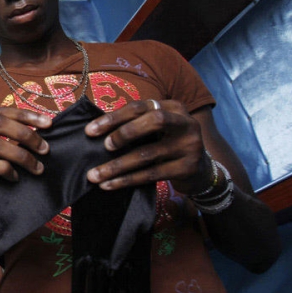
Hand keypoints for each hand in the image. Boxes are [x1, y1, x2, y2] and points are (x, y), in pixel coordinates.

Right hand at [0, 107, 52, 187]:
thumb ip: (12, 140)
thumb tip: (42, 137)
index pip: (2, 112)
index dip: (26, 115)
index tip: (48, 124)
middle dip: (26, 134)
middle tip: (44, 149)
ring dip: (20, 155)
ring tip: (36, 167)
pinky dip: (5, 169)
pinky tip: (15, 177)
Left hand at [84, 99, 210, 193]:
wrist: (201, 170)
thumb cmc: (168, 144)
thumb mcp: (157, 129)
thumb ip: (136, 124)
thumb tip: (96, 130)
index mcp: (173, 107)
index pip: (140, 107)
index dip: (113, 118)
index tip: (90, 131)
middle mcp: (185, 123)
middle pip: (153, 121)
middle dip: (124, 134)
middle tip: (104, 147)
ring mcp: (189, 146)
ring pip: (147, 154)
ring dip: (117, 166)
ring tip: (94, 175)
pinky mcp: (187, 168)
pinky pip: (151, 174)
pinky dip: (126, 180)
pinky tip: (109, 185)